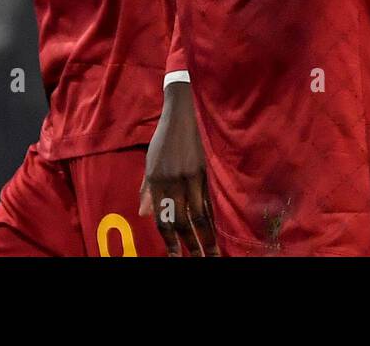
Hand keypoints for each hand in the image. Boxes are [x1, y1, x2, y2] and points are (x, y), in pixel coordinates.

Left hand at [139, 81, 217, 255]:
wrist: (186, 107)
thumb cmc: (167, 135)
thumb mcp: (152, 160)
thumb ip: (148, 187)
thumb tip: (144, 212)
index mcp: (158, 180)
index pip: (162, 218)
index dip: (170, 241)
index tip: (175, 258)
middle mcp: (174, 180)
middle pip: (182, 220)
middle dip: (191, 245)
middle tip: (200, 261)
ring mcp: (194, 174)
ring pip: (201, 212)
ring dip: (208, 236)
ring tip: (214, 253)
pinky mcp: (210, 166)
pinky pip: (214, 196)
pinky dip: (219, 214)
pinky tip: (225, 227)